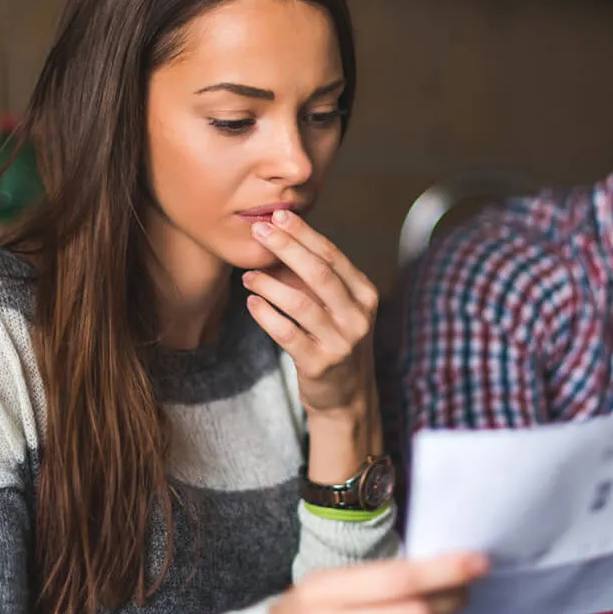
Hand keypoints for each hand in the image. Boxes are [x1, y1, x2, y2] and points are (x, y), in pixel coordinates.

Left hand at [243, 210, 379, 417]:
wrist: (347, 398)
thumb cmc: (335, 341)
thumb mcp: (335, 308)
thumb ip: (313, 278)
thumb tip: (276, 240)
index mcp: (365, 295)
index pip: (333, 256)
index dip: (304, 234)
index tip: (279, 215)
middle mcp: (358, 316)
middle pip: (319, 273)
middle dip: (287, 247)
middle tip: (259, 231)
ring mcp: (342, 342)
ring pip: (301, 304)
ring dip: (270, 284)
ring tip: (248, 274)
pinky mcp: (321, 364)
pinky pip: (288, 334)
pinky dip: (266, 315)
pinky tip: (251, 302)